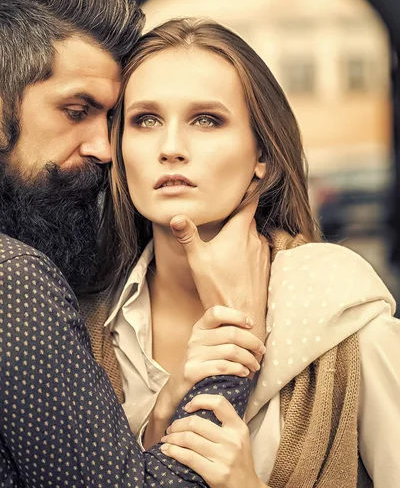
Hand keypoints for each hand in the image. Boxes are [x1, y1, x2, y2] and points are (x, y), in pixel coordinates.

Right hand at [143, 307, 265, 447]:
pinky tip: (245, 373)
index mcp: (200, 327)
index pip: (217, 312)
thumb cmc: (203, 363)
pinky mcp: (192, 371)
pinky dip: (238, 369)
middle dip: (252, 342)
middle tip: (261, 350)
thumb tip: (252, 328)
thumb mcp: (209, 344)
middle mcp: (195, 338)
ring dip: (249, 359)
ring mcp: (193, 354)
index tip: (251, 323)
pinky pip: (223, 367)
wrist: (179, 388)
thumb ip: (224, 334)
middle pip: (231, 333)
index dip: (236, 315)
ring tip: (255, 365)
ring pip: (230, 351)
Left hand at [159, 394, 272, 487]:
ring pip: (188, 439)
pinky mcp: (215, 474)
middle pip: (196, 423)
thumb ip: (226, 424)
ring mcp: (224, 457)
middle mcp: (232, 440)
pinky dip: (173, 452)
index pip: (219, 403)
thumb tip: (200, 407)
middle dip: (177, 424)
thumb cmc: (240, 464)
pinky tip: (166, 451)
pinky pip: (188, 457)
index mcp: (239, 428)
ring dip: (172, 438)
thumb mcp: (240, 439)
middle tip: (170, 429)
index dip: (200, 400)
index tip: (187, 407)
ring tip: (166, 440)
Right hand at [170, 197, 269, 342]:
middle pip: (249, 218)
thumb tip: (176, 217)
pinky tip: (236, 261)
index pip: (249, 202)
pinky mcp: (266, 267)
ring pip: (253, 235)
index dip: (253, 187)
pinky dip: (249, 250)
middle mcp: (255, 238)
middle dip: (239, 215)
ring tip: (228, 242)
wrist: (240, 314)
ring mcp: (263, 253)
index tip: (258, 172)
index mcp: (240, 231)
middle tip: (227, 213)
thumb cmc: (218, 286)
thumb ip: (188, 236)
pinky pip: (258, 250)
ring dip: (243, 235)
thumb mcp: (197, 259)